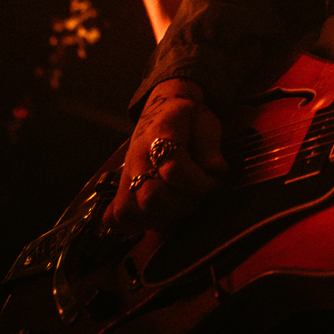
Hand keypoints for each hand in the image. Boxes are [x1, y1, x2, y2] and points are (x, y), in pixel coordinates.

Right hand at [106, 79, 227, 232]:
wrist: (161, 111)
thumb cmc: (189, 121)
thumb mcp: (206, 122)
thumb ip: (210, 147)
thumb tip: (216, 171)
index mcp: (160, 134)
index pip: (174, 169)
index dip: (200, 183)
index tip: (216, 181)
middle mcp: (136, 157)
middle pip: (151, 197)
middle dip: (184, 203)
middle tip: (198, 195)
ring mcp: (124, 175)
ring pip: (131, 213)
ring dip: (164, 216)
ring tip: (181, 202)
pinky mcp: (118, 191)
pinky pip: (117, 218)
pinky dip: (139, 222)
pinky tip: (159, 212)